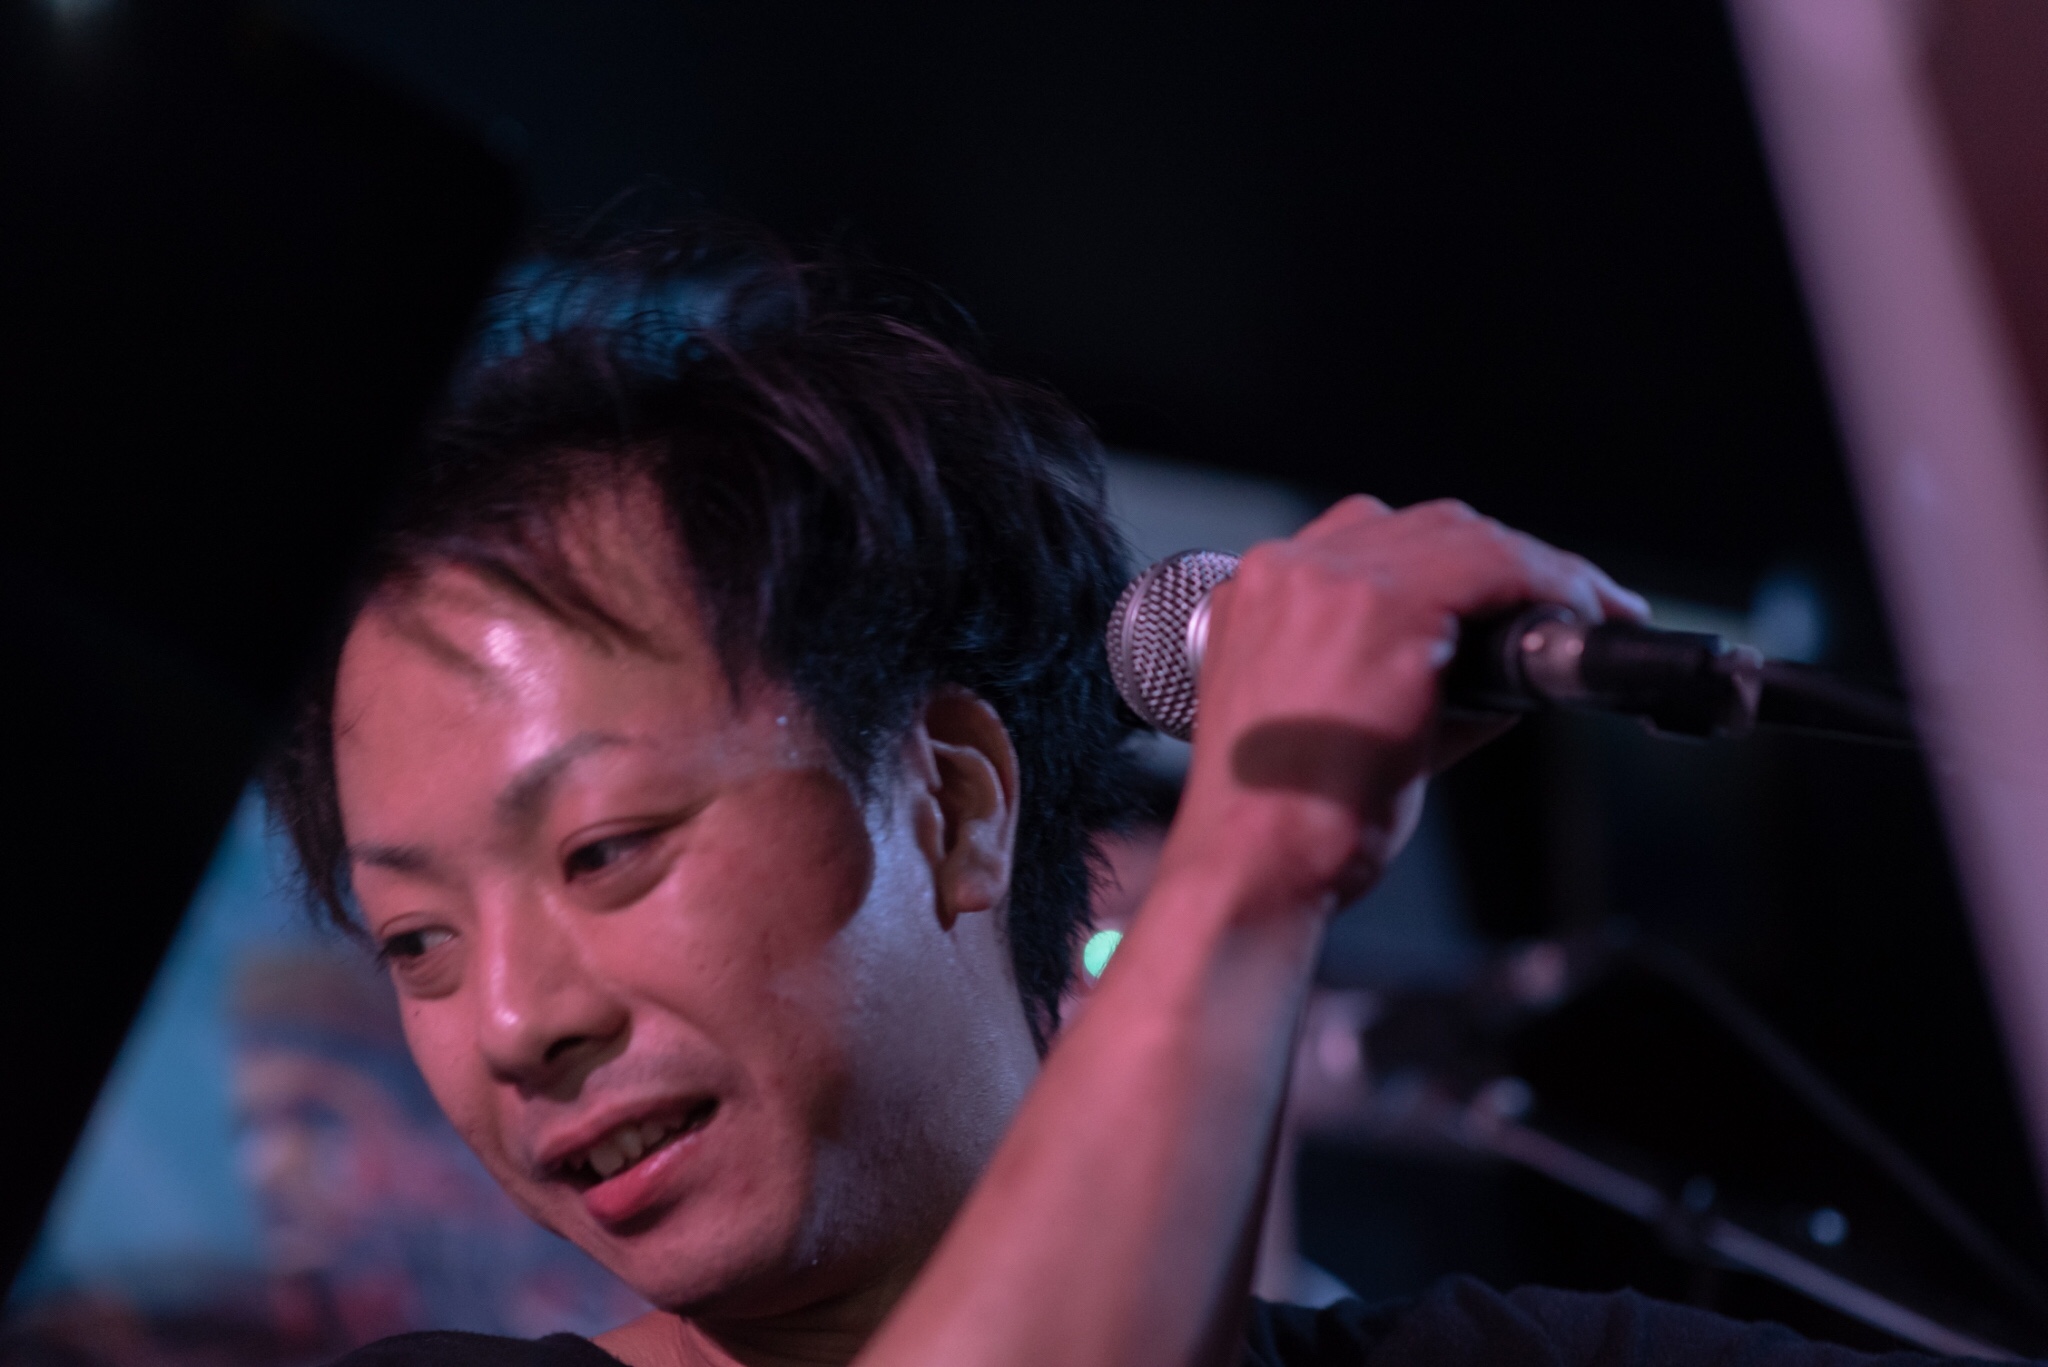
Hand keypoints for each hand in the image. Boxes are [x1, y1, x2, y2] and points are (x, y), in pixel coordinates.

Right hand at [1162, 496, 1646, 910]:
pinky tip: (1585, 614)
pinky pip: (1494, 566)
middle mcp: (1286, 570)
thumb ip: (1406, 679)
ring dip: (1541, 568)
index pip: (1378, 542)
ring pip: (1466, 536)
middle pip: (1425, 526)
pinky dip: (1551, 583)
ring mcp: (1329, 579)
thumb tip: (1496, 676)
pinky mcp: (1381, 606)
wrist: (1254, 860)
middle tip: (1571, 602)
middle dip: (1507, 559)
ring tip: (1594, 609)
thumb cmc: (1284, 821)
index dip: (1461, 562)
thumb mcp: (1335, 727)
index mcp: (1261, 595)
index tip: (1509, 596)